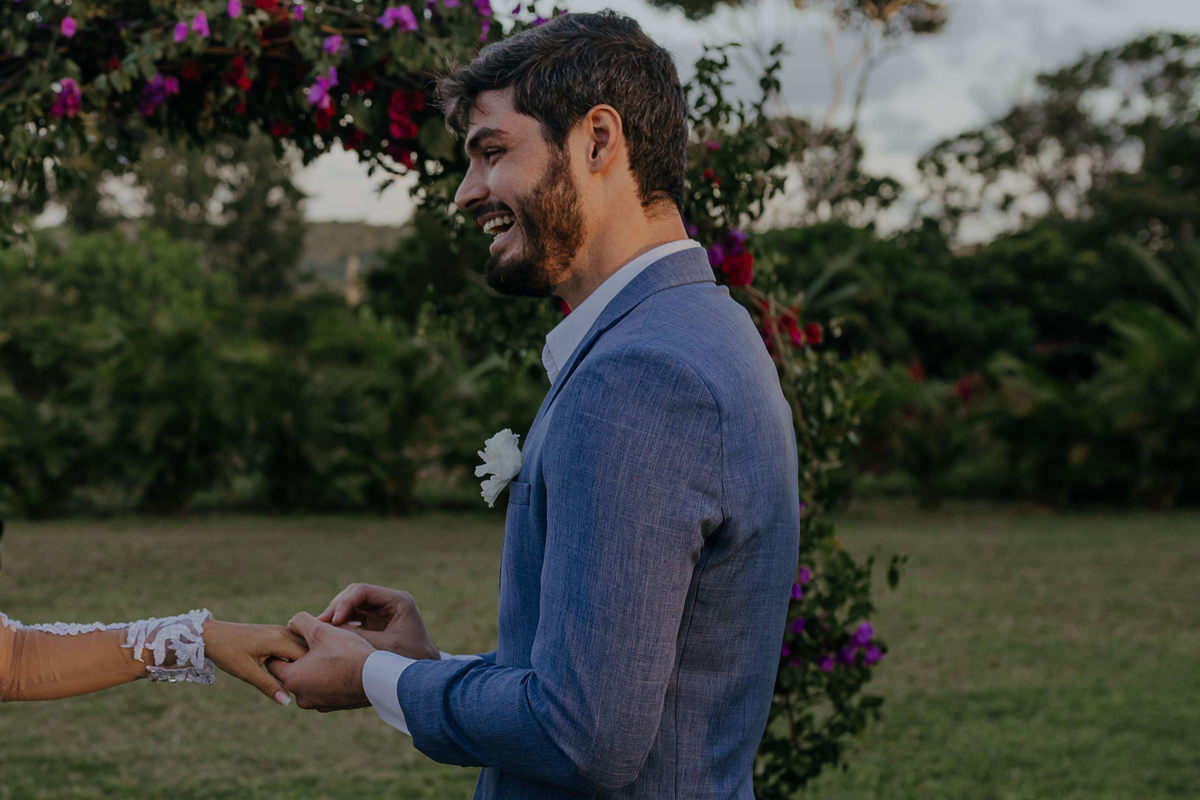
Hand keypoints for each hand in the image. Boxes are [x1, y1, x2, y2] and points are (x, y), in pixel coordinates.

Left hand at [203, 619, 307, 705]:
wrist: (210, 635)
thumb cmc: (227, 652)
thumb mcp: (247, 673)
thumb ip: (269, 686)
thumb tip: (287, 702)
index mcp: (279, 640)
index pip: (307, 656)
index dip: (310, 671)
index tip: (309, 686)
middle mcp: (283, 631)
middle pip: (308, 649)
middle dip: (310, 665)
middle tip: (310, 685)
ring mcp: (280, 630)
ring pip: (302, 645)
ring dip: (304, 660)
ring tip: (304, 677)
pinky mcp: (275, 631)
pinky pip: (294, 642)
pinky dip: (297, 655)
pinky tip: (293, 668)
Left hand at [267, 612, 374, 710]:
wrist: (377, 679)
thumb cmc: (349, 654)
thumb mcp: (322, 630)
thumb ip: (301, 622)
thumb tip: (292, 623)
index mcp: (293, 679)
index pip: (274, 662)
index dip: (284, 646)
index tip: (297, 637)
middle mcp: (302, 697)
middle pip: (294, 671)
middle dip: (303, 657)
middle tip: (319, 642)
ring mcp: (318, 704)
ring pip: (310, 680)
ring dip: (317, 667)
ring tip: (334, 653)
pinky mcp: (334, 706)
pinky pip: (325, 688)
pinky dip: (330, 678)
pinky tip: (344, 666)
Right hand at [318, 583, 438, 660]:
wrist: (425, 679)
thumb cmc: (410, 663)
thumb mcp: (384, 649)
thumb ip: (358, 637)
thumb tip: (327, 630)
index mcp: (398, 600)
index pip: (362, 591)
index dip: (343, 603)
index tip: (331, 621)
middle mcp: (389, 602)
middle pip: (353, 596)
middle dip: (336, 609)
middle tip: (319, 626)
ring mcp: (381, 612)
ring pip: (350, 606)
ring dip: (335, 617)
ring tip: (321, 631)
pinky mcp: (374, 623)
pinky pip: (352, 618)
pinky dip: (340, 625)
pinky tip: (330, 637)